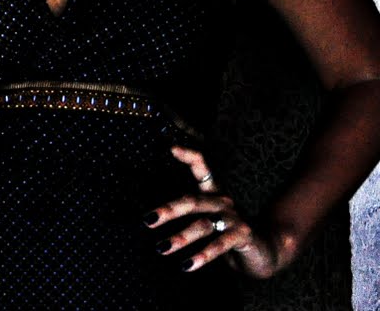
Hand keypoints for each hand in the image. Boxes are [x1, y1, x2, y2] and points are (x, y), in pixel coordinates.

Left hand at [145, 145, 289, 278]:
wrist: (266, 251)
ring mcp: (234, 218)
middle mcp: (222, 202)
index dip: (189, 157)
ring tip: (161, 249)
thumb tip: (149, 217)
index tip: (171, 148)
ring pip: (202, 225)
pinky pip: (220, 244)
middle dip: (168, 210)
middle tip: (147, 221)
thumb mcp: (208, 220)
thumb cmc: (228, 234)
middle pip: (192, 201)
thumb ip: (188, 214)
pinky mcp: (243, 236)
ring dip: (180, 238)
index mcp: (213, 194)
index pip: (202, 169)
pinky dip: (202, 256)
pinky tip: (186, 265)